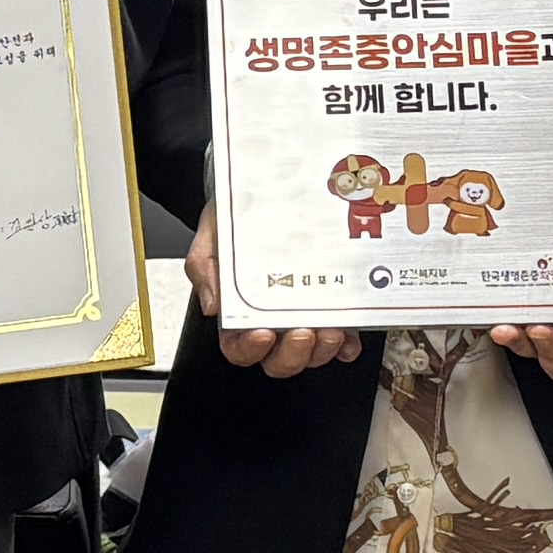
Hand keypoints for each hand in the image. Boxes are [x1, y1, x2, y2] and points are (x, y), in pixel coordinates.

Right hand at [183, 207, 353, 380]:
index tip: (261, 333)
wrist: (266, 192)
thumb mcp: (212, 236)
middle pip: (279, 360)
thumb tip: (212, 305)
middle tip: (302, 332)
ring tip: (331, 328)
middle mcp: (272, 322)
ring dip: (323, 349)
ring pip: (312, 354)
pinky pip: (342, 342)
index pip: (238, 349)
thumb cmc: (237, 218)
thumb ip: (204, 268)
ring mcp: (304, 318)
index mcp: (238, 314)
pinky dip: (347, 345)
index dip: (250, 350)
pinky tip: (348, 335)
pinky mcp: (332, 310)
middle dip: (294, 354)